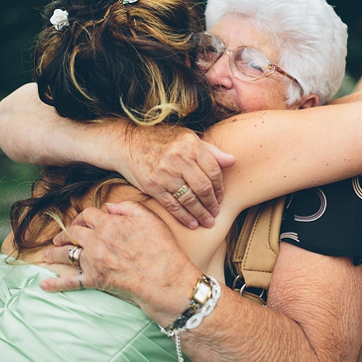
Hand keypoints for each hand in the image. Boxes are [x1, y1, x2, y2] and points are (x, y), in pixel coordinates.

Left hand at [40, 203, 199, 325]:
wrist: (165, 278)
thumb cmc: (162, 248)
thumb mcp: (150, 217)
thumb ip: (128, 207)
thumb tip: (109, 207)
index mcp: (109, 223)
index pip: (88, 214)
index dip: (84, 216)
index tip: (83, 220)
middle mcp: (97, 240)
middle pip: (73, 232)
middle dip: (67, 232)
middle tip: (63, 236)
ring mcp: (93, 261)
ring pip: (66, 253)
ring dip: (54, 252)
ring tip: (47, 254)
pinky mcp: (94, 279)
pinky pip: (70, 282)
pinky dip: (55, 284)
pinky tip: (44, 285)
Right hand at [120, 126, 235, 228]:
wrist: (129, 142)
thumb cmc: (162, 139)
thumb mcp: (188, 137)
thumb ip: (211, 151)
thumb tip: (233, 161)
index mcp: (191, 145)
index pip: (214, 170)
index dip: (220, 187)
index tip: (221, 197)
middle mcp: (179, 159)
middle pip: (203, 187)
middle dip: (212, 204)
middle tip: (215, 213)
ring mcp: (165, 173)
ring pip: (189, 199)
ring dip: (201, 213)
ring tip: (207, 222)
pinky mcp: (153, 186)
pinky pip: (173, 205)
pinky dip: (184, 217)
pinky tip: (192, 223)